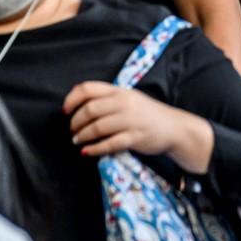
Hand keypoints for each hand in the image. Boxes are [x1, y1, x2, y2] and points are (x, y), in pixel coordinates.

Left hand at [64, 81, 213, 173]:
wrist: (175, 127)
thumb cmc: (147, 113)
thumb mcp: (129, 98)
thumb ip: (108, 98)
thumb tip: (79, 99)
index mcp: (120, 91)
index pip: (88, 88)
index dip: (72, 99)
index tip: (65, 111)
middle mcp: (124, 103)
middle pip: (90, 109)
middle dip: (75, 121)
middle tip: (71, 130)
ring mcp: (130, 120)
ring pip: (98, 127)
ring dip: (82, 135)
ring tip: (77, 140)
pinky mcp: (135, 137)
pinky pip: (110, 144)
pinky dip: (95, 149)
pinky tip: (86, 152)